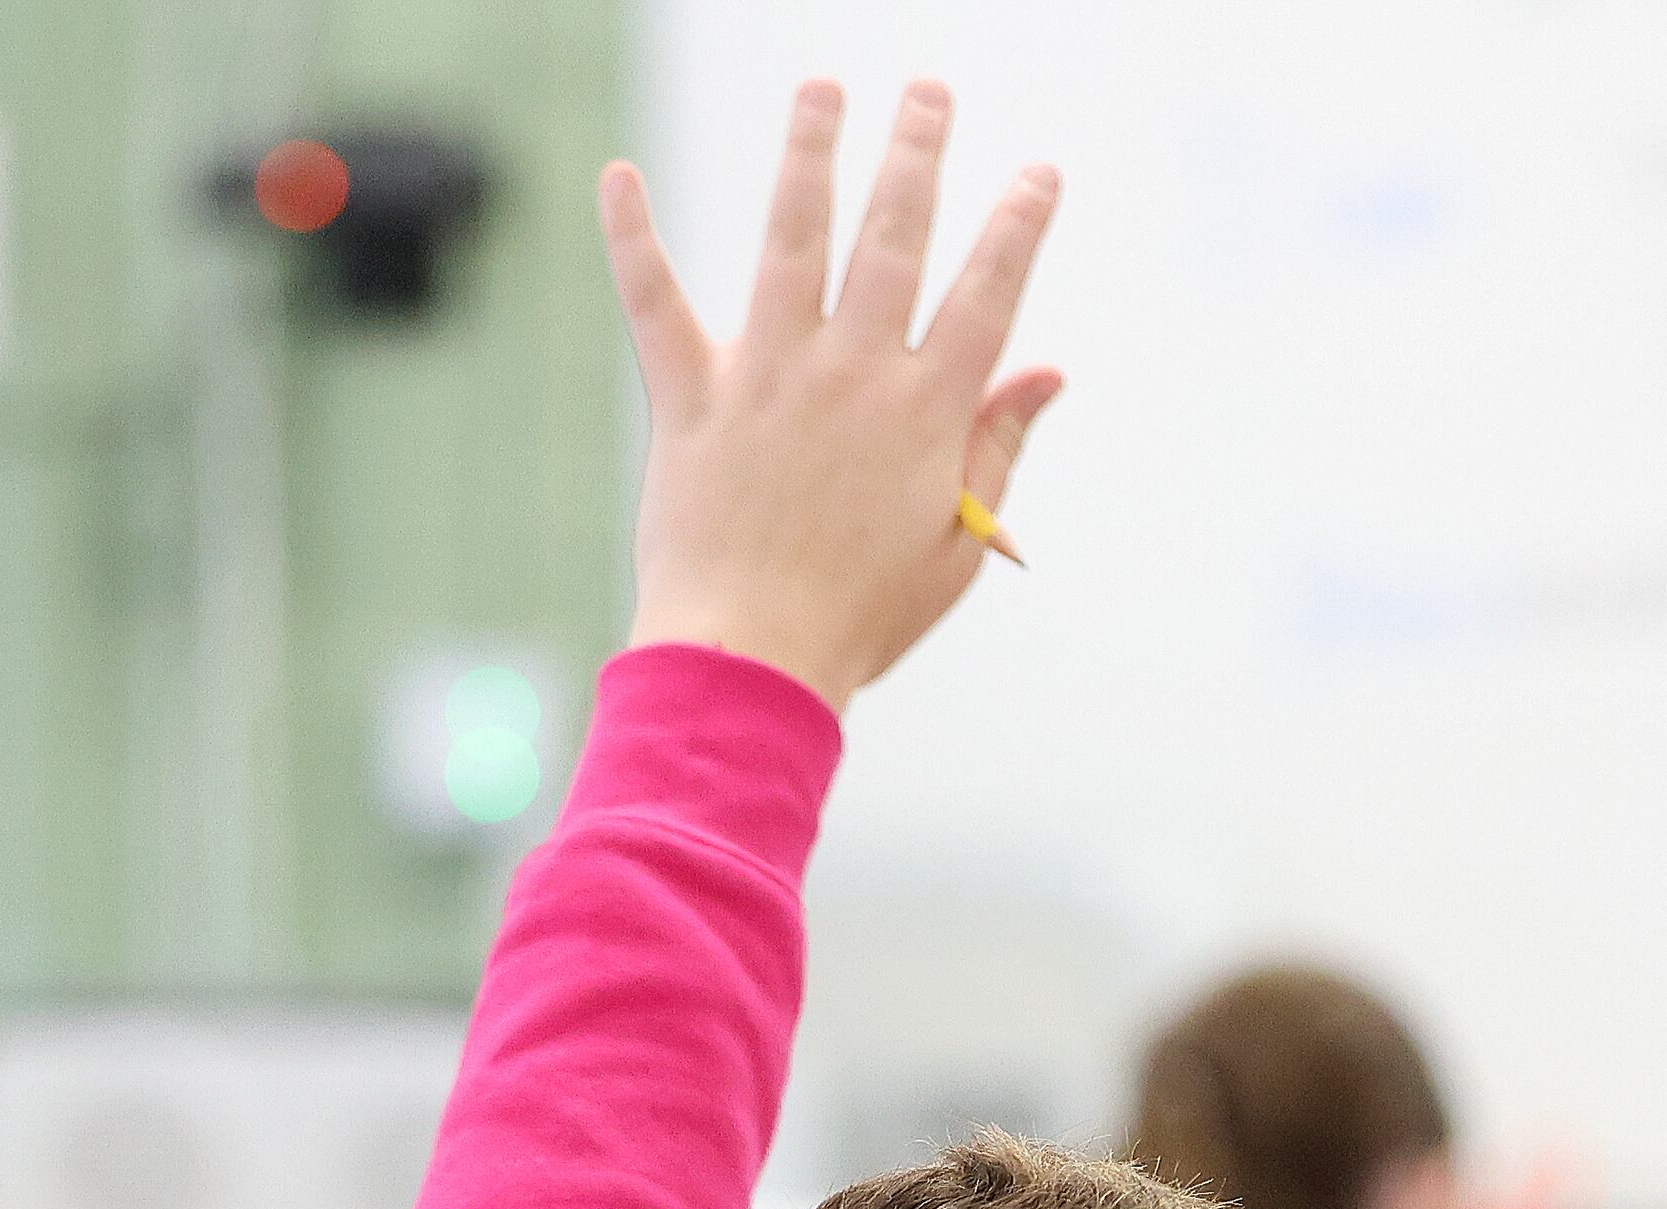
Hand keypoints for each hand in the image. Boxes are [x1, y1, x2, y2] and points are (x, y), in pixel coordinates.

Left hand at [596, 82, 1061, 707]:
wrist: (753, 662)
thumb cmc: (863, 615)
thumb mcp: (959, 542)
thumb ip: (998, 446)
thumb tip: (1048, 372)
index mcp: (926, 413)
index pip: (986, 296)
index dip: (1017, 229)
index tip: (1037, 173)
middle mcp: (853, 375)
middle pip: (893, 239)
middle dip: (916, 154)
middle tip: (929, 90)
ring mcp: (769, 377)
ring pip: (791, 239)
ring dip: (809, 153)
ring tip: (822, 88)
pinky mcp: (692, 396)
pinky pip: (655, 303)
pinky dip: (631, 237)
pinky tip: (618, 173)